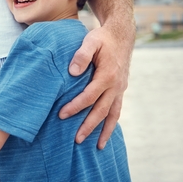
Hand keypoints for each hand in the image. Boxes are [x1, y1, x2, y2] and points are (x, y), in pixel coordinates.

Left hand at [60, 24, 132, 148]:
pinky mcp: (120, 89)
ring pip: (113, 114)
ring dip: (105, 130)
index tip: (61, 115)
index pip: (89, 96)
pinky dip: (111, 122)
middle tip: (77, 140)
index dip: (75, 107)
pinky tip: (105, 132)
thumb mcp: (91, 41)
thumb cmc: (102, 38)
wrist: (121, 34)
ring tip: (98, 147)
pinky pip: (116, 109)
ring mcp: (120, 89)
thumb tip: (72, 72)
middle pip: (101, 110)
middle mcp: (116, 85)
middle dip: (89, 126)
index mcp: (107, 75)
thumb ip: (81, 55)